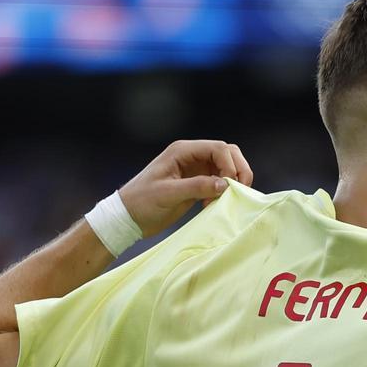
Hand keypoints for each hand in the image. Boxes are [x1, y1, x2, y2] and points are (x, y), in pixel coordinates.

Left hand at [116, 140, 253, 236]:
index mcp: (182, 151)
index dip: (229, 165)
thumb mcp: (167, 194)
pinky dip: (224, 191)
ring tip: (224, 198)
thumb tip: (224, 184)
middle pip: (227, 153)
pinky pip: (220, 181)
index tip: (228, 186)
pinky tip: (213, 203)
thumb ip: (196, 187)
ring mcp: (196, 169)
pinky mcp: (197, 183)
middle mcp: (191, 156)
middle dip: (237, 170)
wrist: (129, 218)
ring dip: (233, 180)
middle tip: (237, 191)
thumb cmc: (142, 202)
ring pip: (227, 166)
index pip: (218, 148)